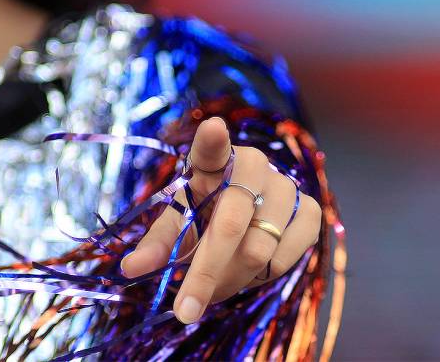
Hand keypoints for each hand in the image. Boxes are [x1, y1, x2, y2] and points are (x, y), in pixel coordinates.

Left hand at [120, 116, 321, 323]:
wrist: (249, 209)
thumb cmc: (204, 211)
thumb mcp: (176, 223)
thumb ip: (157, 244)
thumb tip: (129, 269)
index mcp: (212, 161)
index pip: (212, 146)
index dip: (213, 139)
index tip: (212, 128)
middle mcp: (253, 166)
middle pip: (231, 225)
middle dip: (205, 274)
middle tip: (184, 311)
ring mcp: (285, 186)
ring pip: (259, 250)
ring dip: (230, 280)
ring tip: (213, 287)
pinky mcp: (310, 210)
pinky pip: (286, 259)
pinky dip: (261, 278)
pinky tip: (246, 273)